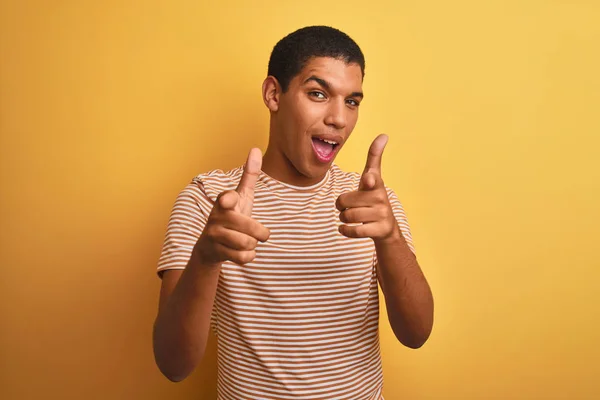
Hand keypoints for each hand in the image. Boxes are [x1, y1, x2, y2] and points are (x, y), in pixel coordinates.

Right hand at [193, 148, 269, 265]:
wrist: (209, 247)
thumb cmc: (231, 217)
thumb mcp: (240, 196)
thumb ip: (248, 175)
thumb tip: (255, 149)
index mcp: (224, 202)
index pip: (226, 199)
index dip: (228, 200)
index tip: (229, 200)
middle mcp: (216, 217)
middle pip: (250, 228)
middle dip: (261, 233)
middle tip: (260, 234)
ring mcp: (214, 235)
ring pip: (247, 244)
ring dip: (253, 245)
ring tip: (247, 242)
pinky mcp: (215, 252)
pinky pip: (243, 257)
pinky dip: (248, 257)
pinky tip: (242, 253)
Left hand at [336, 134, 399, 241]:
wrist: (386, 227)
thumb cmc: (373, 198)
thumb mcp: (373, 179)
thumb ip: (374, 158)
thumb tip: (383, 135)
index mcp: (376, 184)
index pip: (372, 178)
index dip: (368, 179)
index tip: (368, 179)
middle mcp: (381, 198)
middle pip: (344, 201)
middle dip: (341, 206)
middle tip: (352, 206)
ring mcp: (381, 214)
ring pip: (347, 216)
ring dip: (343, 219)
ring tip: (353, 217)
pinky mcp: (380, 230)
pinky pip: (353, 231)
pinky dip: (345, 231)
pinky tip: (347, 228)